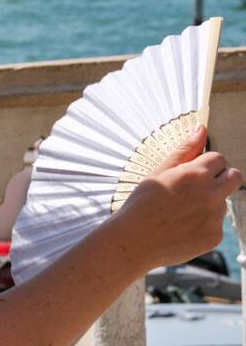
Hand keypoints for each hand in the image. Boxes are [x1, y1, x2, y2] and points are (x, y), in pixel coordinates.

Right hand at [112, 124, 241, 270]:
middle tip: (198, 185)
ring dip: (209, 202)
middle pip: (234, 177)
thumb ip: (184, 150)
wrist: (134, 240)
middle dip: (222, 177)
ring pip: (222, 202)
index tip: (193, 170)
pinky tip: (182, 225)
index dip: (206, 162)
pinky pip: (216, 223)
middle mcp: (211, 194)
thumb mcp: (159, 171)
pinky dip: (203, 223)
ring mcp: (215, 217)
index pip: (219, 158)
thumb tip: (201, 129)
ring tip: (180, 210)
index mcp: (195, 174)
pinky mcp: (214, 236)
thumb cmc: (141, 203)